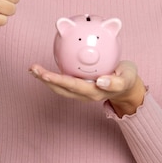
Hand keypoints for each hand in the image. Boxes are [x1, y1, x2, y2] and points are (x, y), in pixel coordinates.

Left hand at [29, 60, 145, 116]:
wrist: (128, 86)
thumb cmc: (127, 79)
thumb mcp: (127, 79)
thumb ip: (115, 81)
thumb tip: (100, 82)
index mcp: (94, 92)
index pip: (72, 85)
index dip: (57, 80)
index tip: (45, 74)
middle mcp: (84, 94)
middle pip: (61, 89)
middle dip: (45, 79)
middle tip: (33, 68)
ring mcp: (80, 92)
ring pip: (59, 87)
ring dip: (45, 79)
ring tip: (33, 69)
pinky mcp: (79, 88)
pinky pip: (62, 83)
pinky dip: (51, 77)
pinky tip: (43, 69)